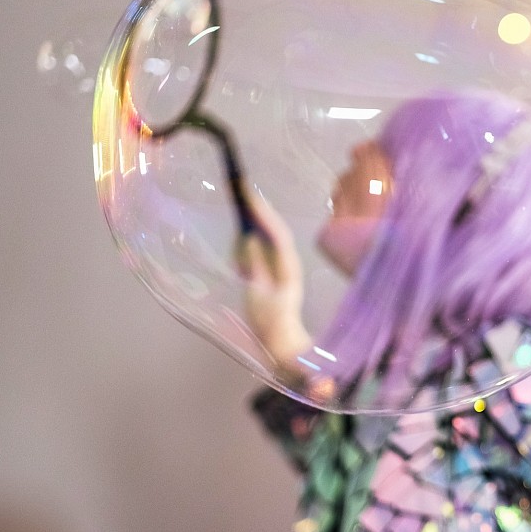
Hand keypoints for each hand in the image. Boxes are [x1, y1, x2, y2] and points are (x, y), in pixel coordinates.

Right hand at [235, 194, 310, 371]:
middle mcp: (288, 261)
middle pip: (275, 228)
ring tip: (242, 202)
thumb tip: (250, 238)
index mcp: (287, 266)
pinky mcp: (275, 270)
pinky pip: (265, 246)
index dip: (264, 213)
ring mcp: (283, 265)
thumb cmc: (271, 325)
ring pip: (270, 235)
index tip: (249, 194)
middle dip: (259, 207)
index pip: (277, 233)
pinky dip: (253, 237)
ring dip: (256, 219)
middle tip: (242, 187)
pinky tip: (244, 233)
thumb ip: (255, 266)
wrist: (282, 344)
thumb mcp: (258, 297)